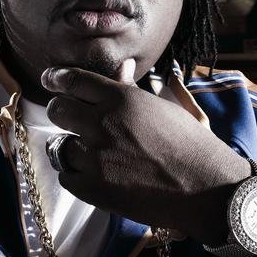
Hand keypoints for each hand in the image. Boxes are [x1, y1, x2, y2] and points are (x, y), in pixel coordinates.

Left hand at [42, 61, 250, 243]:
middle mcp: (103, 125)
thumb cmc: (193, 146)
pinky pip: (67, 176)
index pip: (74, 80)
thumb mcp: (165, 109)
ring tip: (88, 152)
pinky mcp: (94, 189)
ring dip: (71, 146)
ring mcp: (96, 159)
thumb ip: (134, 90)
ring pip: (59, 146)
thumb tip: (123, 67)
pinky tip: (92, 173)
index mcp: (122, 99)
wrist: (206, 189)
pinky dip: (75, 174)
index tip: (50, 79)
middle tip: (69, 117)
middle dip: (61, 112)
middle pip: (58, 110)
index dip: (57, 78)